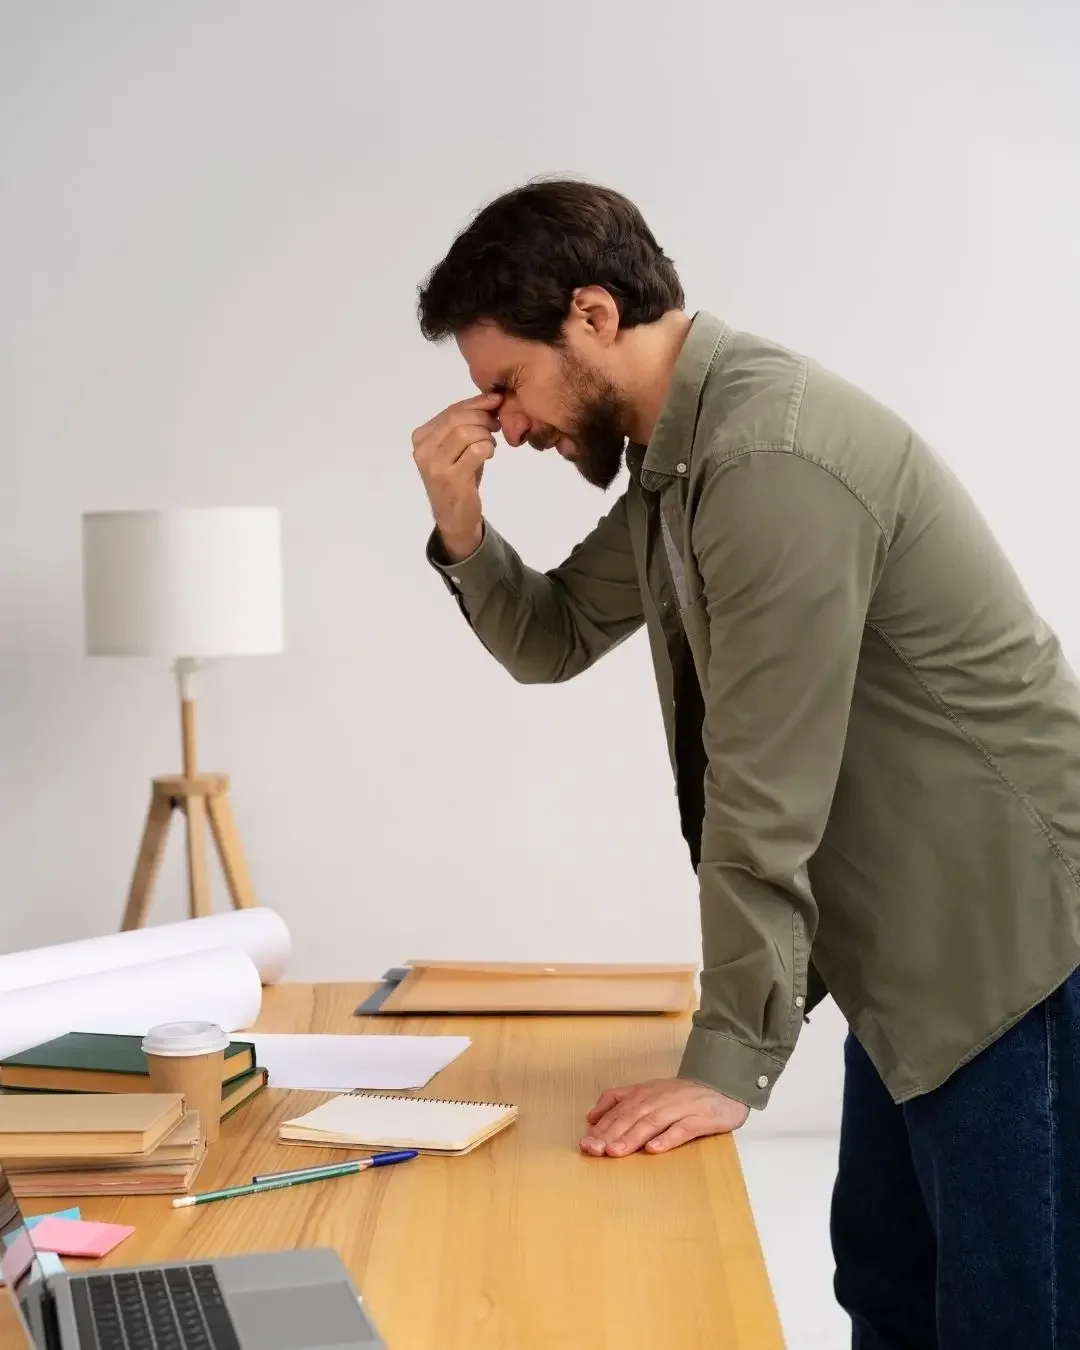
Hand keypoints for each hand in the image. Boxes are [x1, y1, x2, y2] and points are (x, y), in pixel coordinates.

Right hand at [412, 392, 502, 559]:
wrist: (454, 517)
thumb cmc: (457, 479)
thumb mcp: (456, 448)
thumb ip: (466, 424)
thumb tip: (491, 399)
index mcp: (421, 437)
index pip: (450, 411)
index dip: (476, 403)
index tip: (495, 401)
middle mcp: (423, 449)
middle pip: (458, 419)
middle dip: (483, 418)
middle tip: (496, 425)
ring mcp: (435, 464)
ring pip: (467, 432)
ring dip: (486, 435)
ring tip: (490, 444)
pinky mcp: (451, 478)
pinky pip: (477, 450)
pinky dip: (488, 448)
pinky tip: (488, 454)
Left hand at [580, 1077, 748, 1156]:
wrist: (722, 1085)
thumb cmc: (681, 1095)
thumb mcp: (647, 1092)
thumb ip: (619, 1100)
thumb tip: (591, 1117)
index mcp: (644, 1094)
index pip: (618, 1110)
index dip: (602, 1127)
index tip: (585, 1144)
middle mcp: (658, 1099)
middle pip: (631, 1117)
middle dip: (611, 1134)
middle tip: (594, 1150)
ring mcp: (679, 1108)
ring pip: (652, 1123)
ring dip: (632, 1137)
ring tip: (616, 1152)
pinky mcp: (700, 1118)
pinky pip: (682, 1129)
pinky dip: (667, 1138)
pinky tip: (654, 1149)